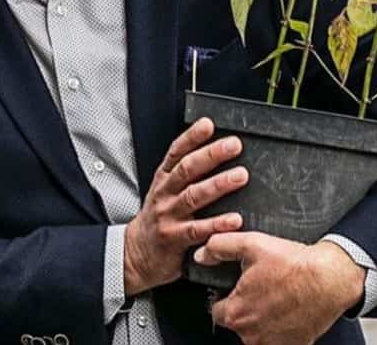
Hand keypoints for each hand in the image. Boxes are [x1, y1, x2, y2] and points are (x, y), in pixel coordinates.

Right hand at [124, 118, 248, 295]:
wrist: (136, 253)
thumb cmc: (159, 218)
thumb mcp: (165, 190)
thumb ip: (184, 174)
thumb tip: (215, 151)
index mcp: (163, 178)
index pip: (176, 152)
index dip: (192, 137)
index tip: (208, 124)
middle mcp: (164, 193)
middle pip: (187, 169)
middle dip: (211, 155)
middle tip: (234, 145)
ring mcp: (168, 215)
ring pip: (193, 196)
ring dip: (218, 184)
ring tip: (240, 176)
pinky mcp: (174, 239)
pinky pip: (198, 230)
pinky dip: (217, 224)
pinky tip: (235, 220)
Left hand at [194, 233, 365, 344]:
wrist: (330, 278)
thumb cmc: (294, 264)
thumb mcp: (251, 244)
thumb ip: (219, 247)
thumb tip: (202, 255)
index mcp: (236, 312)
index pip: (217, 310)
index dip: (225, 295)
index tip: (238, 286)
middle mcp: (252, 334)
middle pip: (238, 322)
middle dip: (245, 306)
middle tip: (261, 287)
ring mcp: (273, 343)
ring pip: (257, 332)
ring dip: (262, 318)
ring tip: (276, 296)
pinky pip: (278, 339)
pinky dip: (281, 326)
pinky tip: (288, 308)